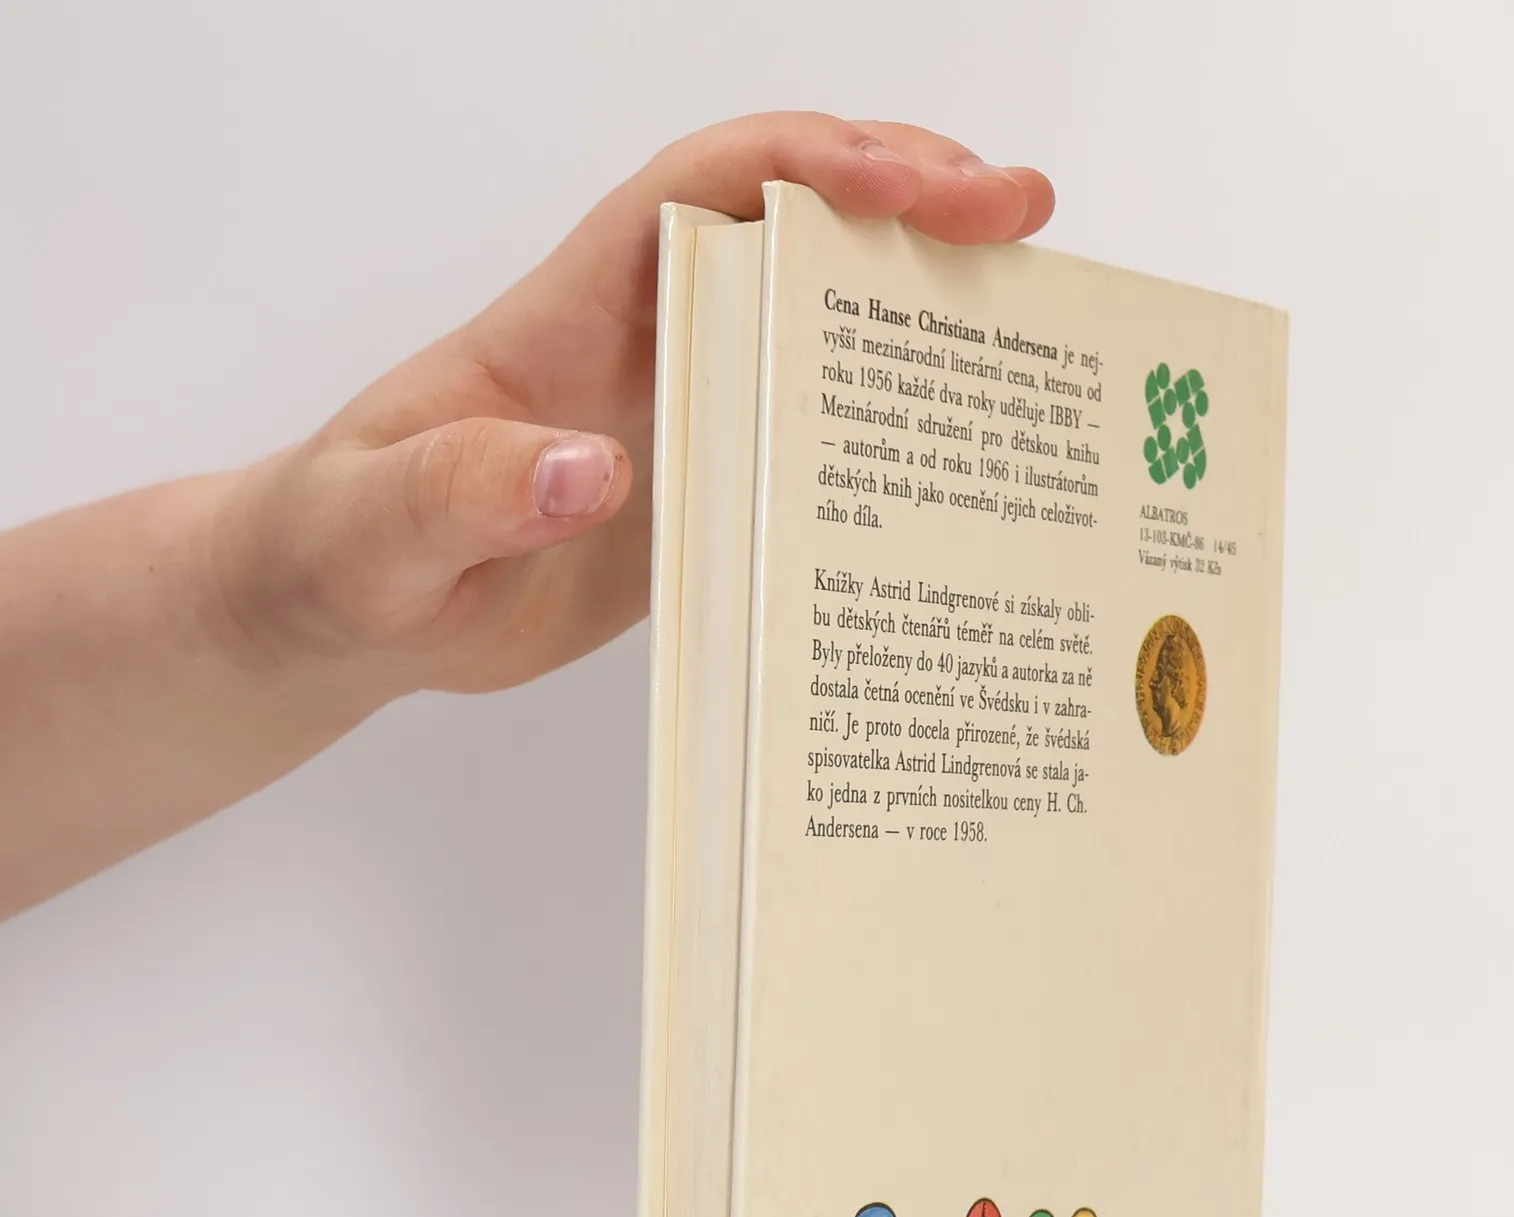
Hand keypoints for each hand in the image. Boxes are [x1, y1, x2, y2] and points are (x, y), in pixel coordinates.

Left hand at [213, 114, 1053, 700]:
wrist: (337, 610)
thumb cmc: (337, 553)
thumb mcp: (372, 534)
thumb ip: (462, 494)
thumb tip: (594, 466)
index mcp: (567, 315)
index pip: (698, 191)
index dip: (810, 166)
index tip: (916, 188)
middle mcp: (639, 340)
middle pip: (788, 221)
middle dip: (910, 196)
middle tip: (1023, 213)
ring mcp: (677, 409)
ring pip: (815, 317)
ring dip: (921, 299)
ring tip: (1033, 309)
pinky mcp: (698, 486)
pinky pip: (808, 433)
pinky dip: (893, 426)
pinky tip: (964, 455)